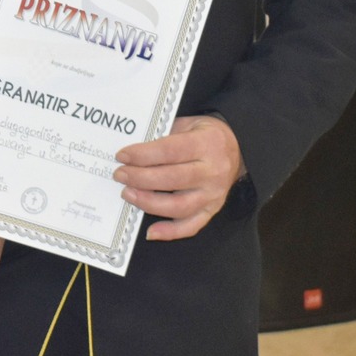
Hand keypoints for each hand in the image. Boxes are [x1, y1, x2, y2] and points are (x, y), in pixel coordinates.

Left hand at [113, 114, 243, 240]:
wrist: (236, 148)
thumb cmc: (203, 134)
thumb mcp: (186, 124)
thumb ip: (163, 135)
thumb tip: (131, 151)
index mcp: (206, 144)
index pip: (169, 151)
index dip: (143, 154)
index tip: (122, 155)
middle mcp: (212, 172)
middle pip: (172, 179)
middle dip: (141, 178)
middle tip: (120, 175)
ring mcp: (214, 194)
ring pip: (180, 206)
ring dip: (149, 203)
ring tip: (127, 194)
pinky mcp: (212, 210)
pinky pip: (191, 226)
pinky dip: (170, 232)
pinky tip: (151, 231)